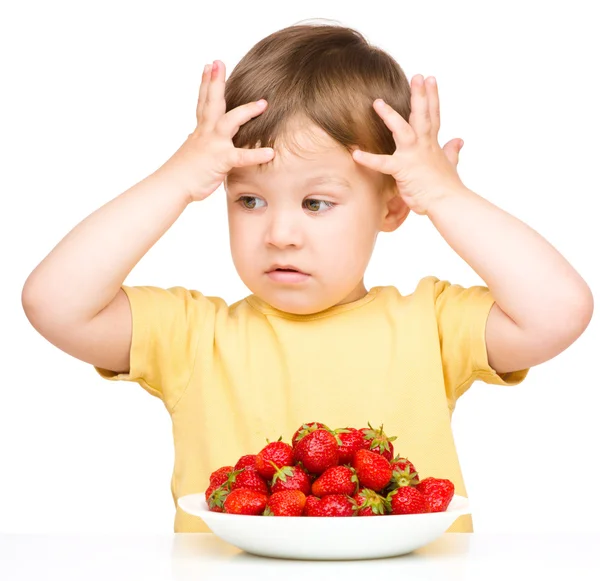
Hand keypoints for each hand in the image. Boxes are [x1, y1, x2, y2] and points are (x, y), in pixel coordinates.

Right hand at [156, 60, 273, 202]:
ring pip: (230, 121)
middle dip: (216, 82)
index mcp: (201, 130)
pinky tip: (270, 152)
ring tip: (262, 103)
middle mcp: (206, 132)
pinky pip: (242, 156)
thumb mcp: (191, 152)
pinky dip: (256, 154)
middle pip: (212, 102)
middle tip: (219, 62)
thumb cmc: (183, 173)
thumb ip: (196, 142)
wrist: (173, 185)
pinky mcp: (221, 160)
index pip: (203, 102)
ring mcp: (214, 144)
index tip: (209, 66)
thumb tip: (191, 137)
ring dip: (246, 111)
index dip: (206, 83)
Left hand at [352, 75, 464, 215]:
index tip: (430, 79)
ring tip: (377, 102)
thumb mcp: (450, 164)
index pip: (433, 115)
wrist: (448, 202)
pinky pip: (383, 163)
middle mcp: (424, 145)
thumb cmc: (446, 188)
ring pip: (402, 130)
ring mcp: (414, 156)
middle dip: (420, 95)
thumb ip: (452, 151)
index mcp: (432, 144)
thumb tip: (459, 140)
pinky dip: (369, 159)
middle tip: (417, 75)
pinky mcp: (403, 169)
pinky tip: (355, 154)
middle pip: (423, 115)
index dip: (432, 97)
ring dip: (390, 116)